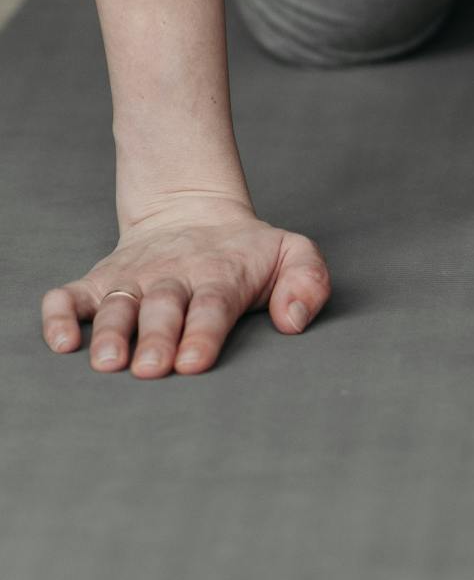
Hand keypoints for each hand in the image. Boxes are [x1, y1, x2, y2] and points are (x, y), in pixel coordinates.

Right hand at [38, 193, 331, 377]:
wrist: (192, 210)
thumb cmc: (248, 250)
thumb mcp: (293, 252)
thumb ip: (308, 282)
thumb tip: (293, 321)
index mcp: (220, 275)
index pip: (212, 306)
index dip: (202, 334)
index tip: (193, 363)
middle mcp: (171, 277)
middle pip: (162, 309)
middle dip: (155, 339)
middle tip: (150, 369)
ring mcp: (132, 279)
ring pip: (116, 305)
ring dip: (109, 333)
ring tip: (108, 362)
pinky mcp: (98, 280)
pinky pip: (68, 295)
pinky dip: (59, 316)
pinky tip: (62, 341)